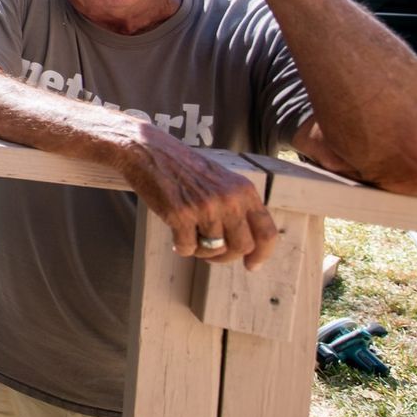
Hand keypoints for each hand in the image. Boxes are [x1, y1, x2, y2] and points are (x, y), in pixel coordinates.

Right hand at [120, 130, 280, 268]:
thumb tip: (247, 244)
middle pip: (242, 247)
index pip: (267, 232)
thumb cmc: (184, 168)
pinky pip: (188, 248)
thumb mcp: (222, 181)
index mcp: (244, 191)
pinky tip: (175, 237)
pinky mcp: (180, 215)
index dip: (262, 254)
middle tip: (212, 255)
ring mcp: (205, 208)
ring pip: (214, 250)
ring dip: (201, 251)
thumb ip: (238, 206)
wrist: (149, 152)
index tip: (252, 265)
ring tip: (190, 239)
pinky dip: (181, 248)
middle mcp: (229, 200)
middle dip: (226, 257)